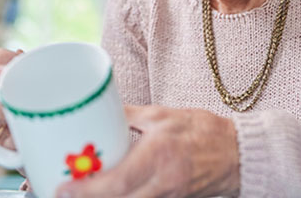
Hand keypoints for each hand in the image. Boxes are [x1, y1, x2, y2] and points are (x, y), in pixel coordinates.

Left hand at [56, 105, 239, 197]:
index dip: (88, 190)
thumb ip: (126, 116)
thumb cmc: (201, 131)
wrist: (239, 155)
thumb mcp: (161, 115)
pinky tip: (105, 192)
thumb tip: (94, 110)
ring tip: (79, 192)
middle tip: (61, 193)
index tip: (63, 189)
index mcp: (160, 156)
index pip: (119, 181)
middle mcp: (164, 183)